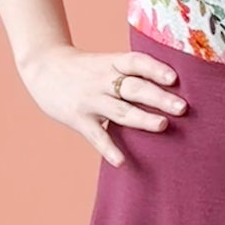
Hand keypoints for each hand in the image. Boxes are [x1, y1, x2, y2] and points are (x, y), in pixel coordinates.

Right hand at [19, 43, 184, 165]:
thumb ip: (133, 73)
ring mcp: (90, 100)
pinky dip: (109, 148)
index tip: (174, 78)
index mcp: (113, 63)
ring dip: (141, 119)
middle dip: (158, 97)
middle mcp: (102, 81)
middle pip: (133, 88)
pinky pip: (96, 135)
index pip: (136, 62)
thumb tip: (173, 87)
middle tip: (182, 107)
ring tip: (162, 125)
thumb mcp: (107, 62)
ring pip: (119, 111)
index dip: (155, 69)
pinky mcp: (78, 119)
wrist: (43, 68)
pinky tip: (122, 162)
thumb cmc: (86, 68)